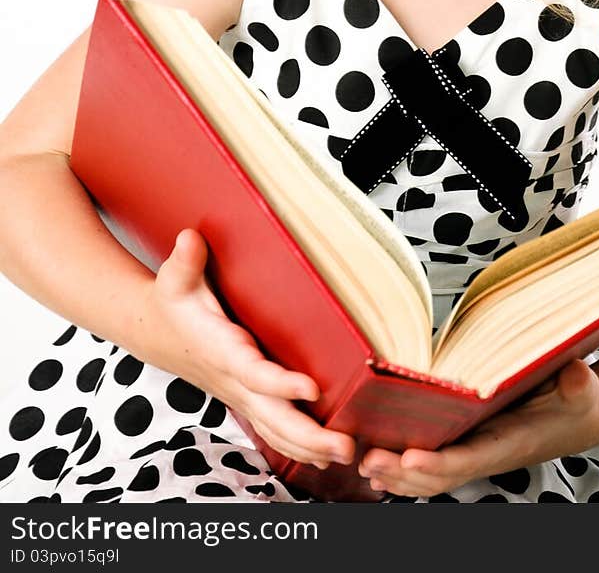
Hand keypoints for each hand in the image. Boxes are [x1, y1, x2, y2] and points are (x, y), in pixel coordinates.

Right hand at [145, 228, 355, 469]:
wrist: (154, 330)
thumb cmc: (171, 303)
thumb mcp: (173, 279)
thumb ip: (185, 261)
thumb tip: (190, 240)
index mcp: (220, 350)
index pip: (253, 372)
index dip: (280, 383)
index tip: (311, 388)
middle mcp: (232, 379)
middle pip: (271, 415)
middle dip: (307, 434)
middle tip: (343, 445)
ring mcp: (239, 394)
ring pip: (274, 429)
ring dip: (309, 446)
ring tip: (345, 454)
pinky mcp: (245, 399)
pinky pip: (272, 429)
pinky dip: (297, 447)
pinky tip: (324, 457)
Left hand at [358, 359, 598, 497]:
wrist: (577, 417)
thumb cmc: (577, 403)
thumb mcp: (582, 390)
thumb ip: (578, 383)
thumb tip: (577, 373)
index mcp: (509, 443)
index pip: (469, 460)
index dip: (439, 463)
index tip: (410, 458)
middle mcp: (487, 453)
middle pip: (440, 474)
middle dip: (404, 472)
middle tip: (370, 459)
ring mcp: (476, 451)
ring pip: (431, 473)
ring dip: (398, 475)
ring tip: (365, 463)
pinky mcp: (468, 443)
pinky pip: (433, 462)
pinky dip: (405, 469)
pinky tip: (378, 464)